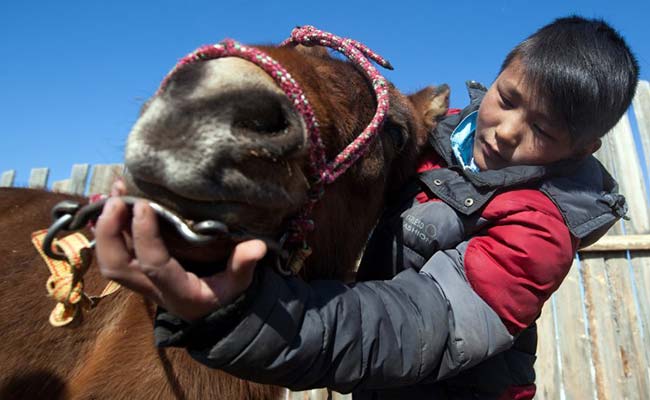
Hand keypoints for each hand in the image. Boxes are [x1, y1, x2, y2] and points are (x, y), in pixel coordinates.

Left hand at [94, 184, 266, 321]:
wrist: (208, 312)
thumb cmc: (223, 294)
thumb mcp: (238, 284)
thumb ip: (243, 266)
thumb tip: (257, 246)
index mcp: (177, 292)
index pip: (152, 265)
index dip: (145, 235)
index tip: (146, 204)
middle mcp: (150, 288)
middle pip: (116, 265)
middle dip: (109, 232)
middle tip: (117, 199)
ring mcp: (139, 279)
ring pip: (108, 259)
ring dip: (103, 228)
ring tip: (114, 193)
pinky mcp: (135, 268)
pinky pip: (112, 249)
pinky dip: (107, 226)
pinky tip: (115, 197)